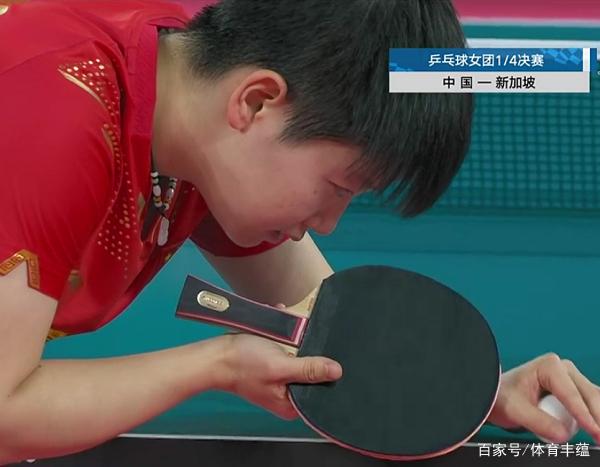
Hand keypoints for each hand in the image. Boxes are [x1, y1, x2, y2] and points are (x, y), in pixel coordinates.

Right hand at [219, 332, 342, 419]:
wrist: (216, 354)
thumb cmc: (242, 365)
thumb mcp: (279, 367)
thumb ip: (308, 370)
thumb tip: (336, 372)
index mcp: (291, 403)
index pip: (320, 390)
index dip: (328, 374)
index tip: (333, 355)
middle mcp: (288, 393)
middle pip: (313, 372)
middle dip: (311, 351)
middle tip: (306, 339)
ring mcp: (281, 377)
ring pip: (303, 357)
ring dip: (298, 340)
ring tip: (289, 331)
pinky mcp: (275, 363)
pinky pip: (289, 349)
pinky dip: (287, 336)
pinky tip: (282, 326)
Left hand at [487, 353, 599, 443]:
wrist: (497, 394)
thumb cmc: (503, 397)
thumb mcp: (516, 410)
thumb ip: (539, 422)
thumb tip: (564, 435)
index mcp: (549, 367)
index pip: (571, 396)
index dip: (585, 416)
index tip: (595, 432)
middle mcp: (563, 368)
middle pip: (590, 395)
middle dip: (598, 417)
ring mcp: (570, 378)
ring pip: (593, 398)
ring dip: (598, 416)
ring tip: (599, 436)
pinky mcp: (573, 389)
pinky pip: (589, 403)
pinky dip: (595, 415)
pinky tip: (597, 428)